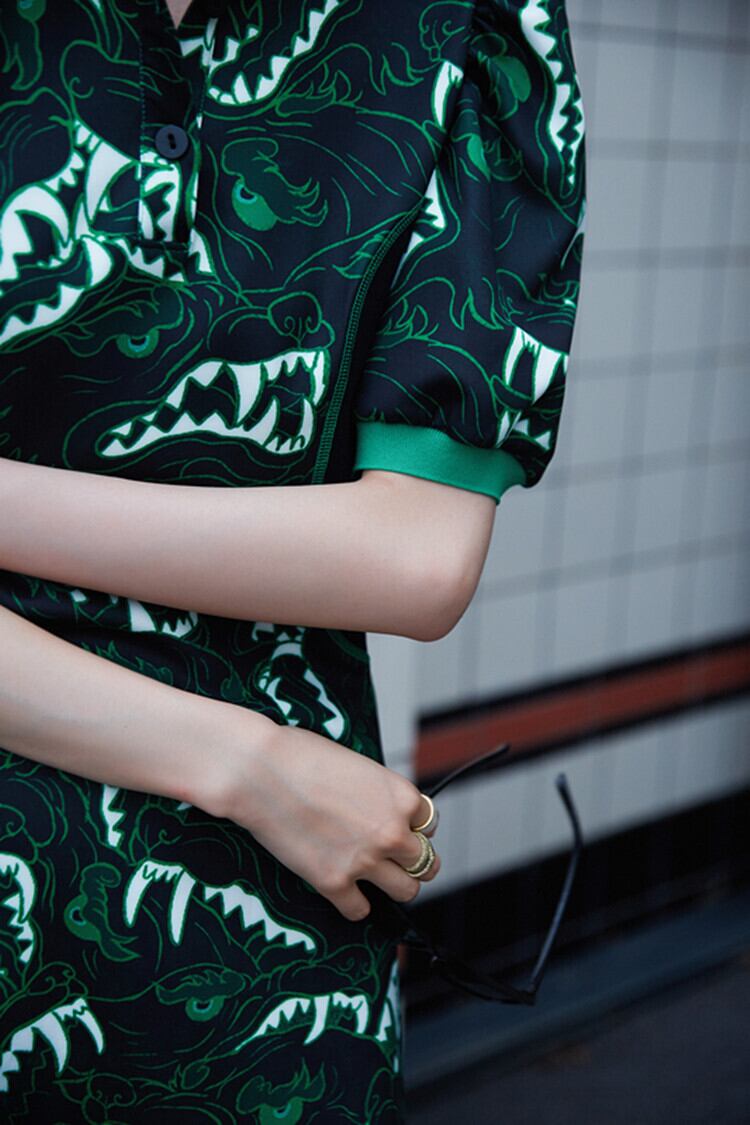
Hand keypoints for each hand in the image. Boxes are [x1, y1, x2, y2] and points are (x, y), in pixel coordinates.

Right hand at [220, 719, 440, 921]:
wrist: (260, 771)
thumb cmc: (302, 756)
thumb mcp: (358, 765)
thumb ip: (380, 794)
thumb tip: (382, 812)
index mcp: (402, 797)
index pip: (429, 824)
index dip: (413, 827)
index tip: (400, 828)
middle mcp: (392, 832)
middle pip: (426, 863)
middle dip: (411, 861)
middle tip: (394, 859)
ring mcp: (364, 860)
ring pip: (406, 891)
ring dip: (393, 885)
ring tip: (376, 878)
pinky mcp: (333, 882)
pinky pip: (360, 910)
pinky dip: (354, 903)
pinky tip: (343, 890)